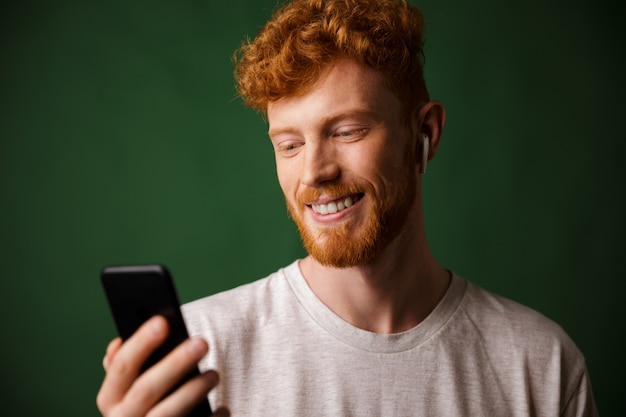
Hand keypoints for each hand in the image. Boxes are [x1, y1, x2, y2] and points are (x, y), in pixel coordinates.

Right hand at [97, 316, 228, 416]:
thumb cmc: (149, 404)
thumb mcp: (133, 388)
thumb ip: (129, 366)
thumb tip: (118, 343)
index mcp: (111, 398)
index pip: (121, 366)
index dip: (141, 342)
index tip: (163, 321)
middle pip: (146, 389)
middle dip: (175, 363)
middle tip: (202, 342)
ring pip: (166, 413)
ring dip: (192, 391)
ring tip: (214, 375)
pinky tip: (223, 409)